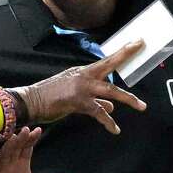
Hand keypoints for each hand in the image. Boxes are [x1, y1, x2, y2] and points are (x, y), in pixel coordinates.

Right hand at [0, 127, 66, 172]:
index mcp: (22, 164)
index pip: (27, 148)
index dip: (32, 139)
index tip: (38, 131)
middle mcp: (11, 164)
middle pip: (17, 148)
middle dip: (22, 139)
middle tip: (27, 130)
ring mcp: (1, 170)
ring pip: (5, 154)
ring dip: (9, 146)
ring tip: (14, 137)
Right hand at [16, 41, 146, 133]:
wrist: (31, 102)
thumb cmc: (51, 97)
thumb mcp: (75, 94)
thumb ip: (96, 100)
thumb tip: (112, 107)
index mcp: (83, 72)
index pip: (106, 61)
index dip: (122, 52)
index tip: (136, 43)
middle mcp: (84, 76)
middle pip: (109, 65)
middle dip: (125, 56)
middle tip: (140, 46)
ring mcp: (82, 88)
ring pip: (111, 92)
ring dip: (128, 99)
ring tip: (141, 106)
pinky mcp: (78, 102)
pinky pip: (99, 113)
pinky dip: (108, 122)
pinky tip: (115, 129)